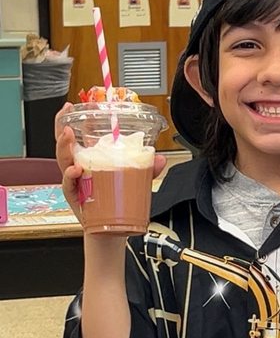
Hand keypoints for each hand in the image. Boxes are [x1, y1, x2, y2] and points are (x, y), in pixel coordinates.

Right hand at [54, 101, 166, 225]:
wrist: (111, 232)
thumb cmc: (116, 204)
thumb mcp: (133, 182)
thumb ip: (147, 170)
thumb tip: (160, 158)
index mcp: (89, 160)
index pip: (76, 136)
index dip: (70, 119)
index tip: (73, 106)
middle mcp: (78, 168)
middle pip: (63, 145)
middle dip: (62, 129)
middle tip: (67, 121)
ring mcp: (75, 182)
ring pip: (63, 161)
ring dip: (64, 148)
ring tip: (68, 137)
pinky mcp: (75, 197)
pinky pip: (68, 185)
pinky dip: (70, 177)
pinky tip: (75, 170)